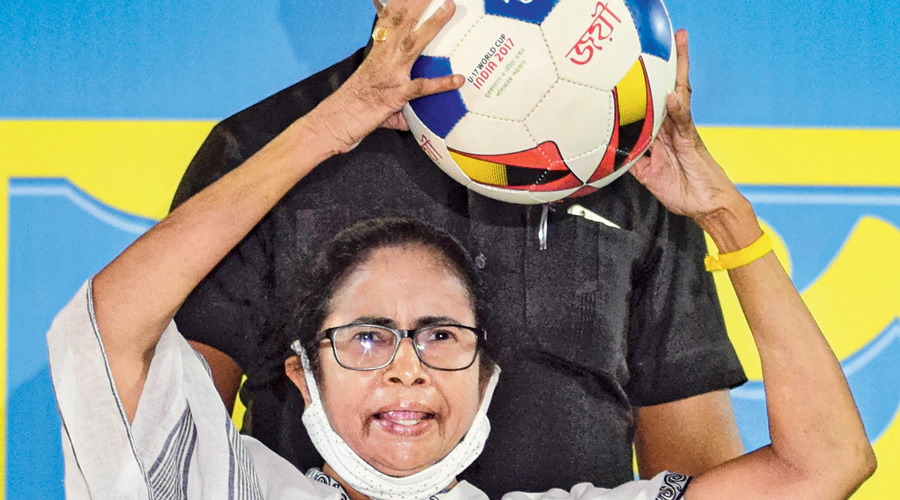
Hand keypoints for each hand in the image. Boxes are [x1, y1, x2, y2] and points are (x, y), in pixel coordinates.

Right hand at [316, 0, 463, 152]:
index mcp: (377, 55)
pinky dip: (441, 83)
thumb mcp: (373, 96)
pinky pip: (421, 87)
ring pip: (413, 43)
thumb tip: (406, 119)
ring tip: (448, 7)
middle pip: (402, 22)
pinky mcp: (394, 96)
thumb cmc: (349, 111)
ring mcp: (390, 76)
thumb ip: (395, 105)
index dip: (398, 3)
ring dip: (432, 24)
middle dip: (417, 3)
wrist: (333, 123)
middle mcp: (383, 59)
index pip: (388, 21)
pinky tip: (458, 79)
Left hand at [629, 30, 743, 227]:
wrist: (709, 207)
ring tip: (680, 44)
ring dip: (679, 70)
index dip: (650, 80)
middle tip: (673, 35)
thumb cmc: (682, 191)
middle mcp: (673, 126)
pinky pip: (683, 121)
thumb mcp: (648, 176)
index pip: (654, 100)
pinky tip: (672, 95)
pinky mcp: (691, 141)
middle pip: (670, 87)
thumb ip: (633, 160)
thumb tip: (613, 151)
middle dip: (671, 62)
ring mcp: (683, 131)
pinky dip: (677, 108)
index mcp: (662, 132)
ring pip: (679, 95)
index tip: (642, 60)